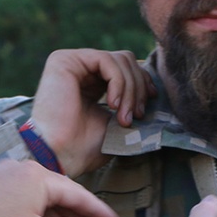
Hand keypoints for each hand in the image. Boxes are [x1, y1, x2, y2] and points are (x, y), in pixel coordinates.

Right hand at [30, 49, 155, 175]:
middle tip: (136, 116)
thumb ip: (130, 101)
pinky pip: (106, 60)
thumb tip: (156, 90)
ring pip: (120, 59)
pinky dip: (118, 83)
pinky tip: (113, 105)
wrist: (60, 156)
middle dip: (138, 88)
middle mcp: (80, 68)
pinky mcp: (63, 60)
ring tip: (124, 117)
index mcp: (90, 81)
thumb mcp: (116, 120)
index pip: (125, 66)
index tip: (151, 101)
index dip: (143, 81)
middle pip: (126, 59)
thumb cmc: (84, 147)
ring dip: (130, 90)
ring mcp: (71, 62)